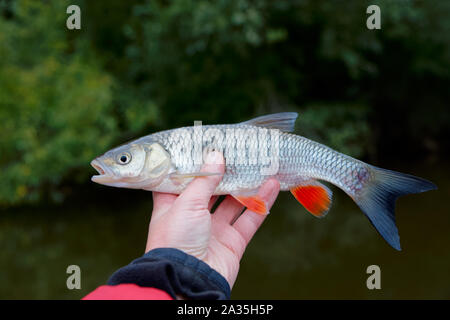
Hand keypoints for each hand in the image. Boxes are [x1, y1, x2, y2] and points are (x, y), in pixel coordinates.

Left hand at [145, 151, 279, 287]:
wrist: (188, 281)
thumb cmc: (176, 240)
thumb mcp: (187, 203)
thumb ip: (205, 179)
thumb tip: (216, 155)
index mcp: (173, 206)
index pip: (183, 180)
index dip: (194, 164)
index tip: (206, 146)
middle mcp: (193, 217)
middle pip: (212, 190)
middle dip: (226, 173)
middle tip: (240, 153)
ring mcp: (213, 230)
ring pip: (234, 203)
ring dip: (247, 186)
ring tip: (261, 165)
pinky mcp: (232, 242)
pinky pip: (250, 219)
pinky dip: (262, 203)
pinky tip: (272, 186)